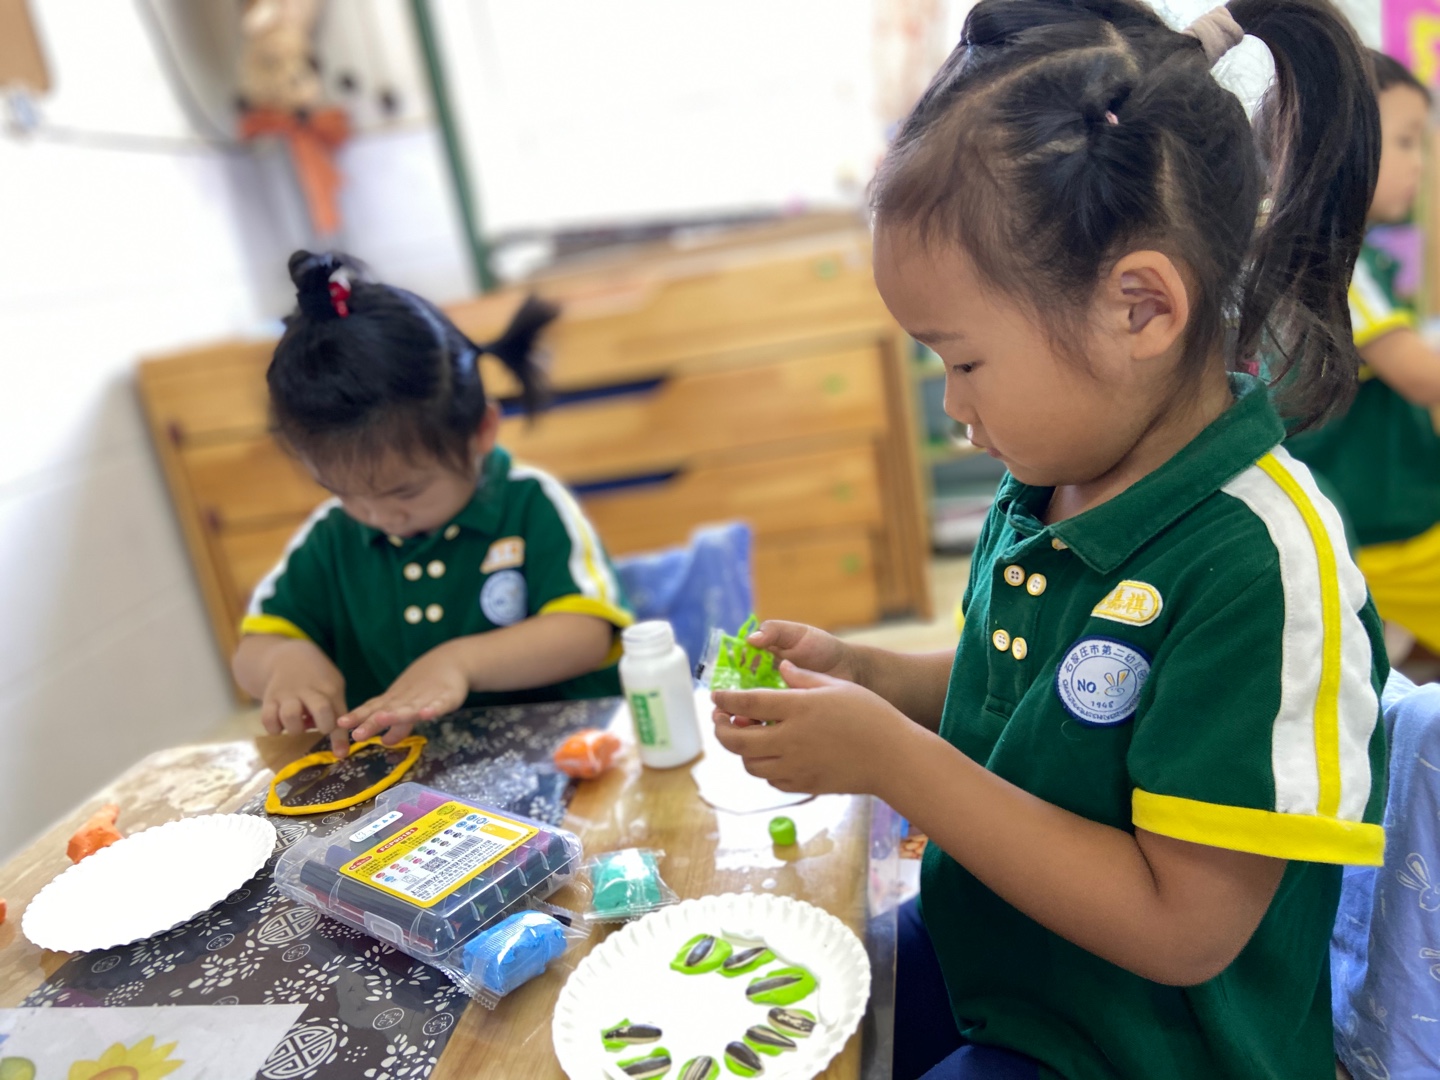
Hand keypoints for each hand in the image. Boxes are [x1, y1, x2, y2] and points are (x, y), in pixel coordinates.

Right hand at [259, 640, 348, 754]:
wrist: (287, 656)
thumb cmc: (316, 678)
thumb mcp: (332, 686)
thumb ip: (336, 711)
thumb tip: (338, 744)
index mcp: (329, 689)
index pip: (339, 714)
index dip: (340, 737)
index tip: (341, 754)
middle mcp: (309, 691)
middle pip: (321, 710)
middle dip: (323, 726)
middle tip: (319, 727)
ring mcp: (287, 694)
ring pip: (291, 716)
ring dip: (295, 728)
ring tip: (297, 725)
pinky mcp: (269, 699)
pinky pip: (268, 719)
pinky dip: (274, 728)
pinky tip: (280, 725)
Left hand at [337, 640, 471, 749]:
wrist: (452, 661)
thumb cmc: (425, 685)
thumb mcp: (408, 704)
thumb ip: (396, 724)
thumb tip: (385, 741)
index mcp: (395, 700)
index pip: (373, 708)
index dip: (358, 715)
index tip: (340, 723)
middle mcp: (407, 699)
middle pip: (388, 710)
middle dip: (372, 721)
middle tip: (357, 733)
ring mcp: (426, 697)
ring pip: (410, 708)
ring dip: (396, 714)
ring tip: (382, 718)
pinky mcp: (447, 697)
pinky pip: (440, 704)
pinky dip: (433, 708)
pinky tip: (427, 714)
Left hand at [710, 661, 910, 795]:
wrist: (894, 758)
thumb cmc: (871, 715)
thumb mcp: (837, 686)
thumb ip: (804, 677)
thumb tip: (781, 667)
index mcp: (798, 708)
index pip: (748, 703)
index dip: (726, 700)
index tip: (715, 697)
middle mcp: (790, 739)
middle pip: (737, 740)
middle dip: (721, 730)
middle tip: (720, 720)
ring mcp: (795, 766)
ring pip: (749, 764)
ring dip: (741, 750)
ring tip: (746, 736)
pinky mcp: (804, 785)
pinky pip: (770, 780)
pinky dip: (762, 767)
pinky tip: (770, 755)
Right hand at [711, 620, 861, 727]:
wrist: (853, 671)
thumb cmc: (824, 648)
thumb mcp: (798, 635)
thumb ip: (775, 633)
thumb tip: (750, 640)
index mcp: (760, 664)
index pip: (732, 675)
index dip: (724, 684)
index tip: (720, 693)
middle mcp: (763, 686)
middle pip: (736, 700)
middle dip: (727, 708)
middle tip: (723, 715)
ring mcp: (776, 705)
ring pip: (749, 718)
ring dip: (741, 723)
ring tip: (741, 726)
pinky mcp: (788, 721)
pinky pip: (769, 730)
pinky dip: (762, 733)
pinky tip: (760, 735)